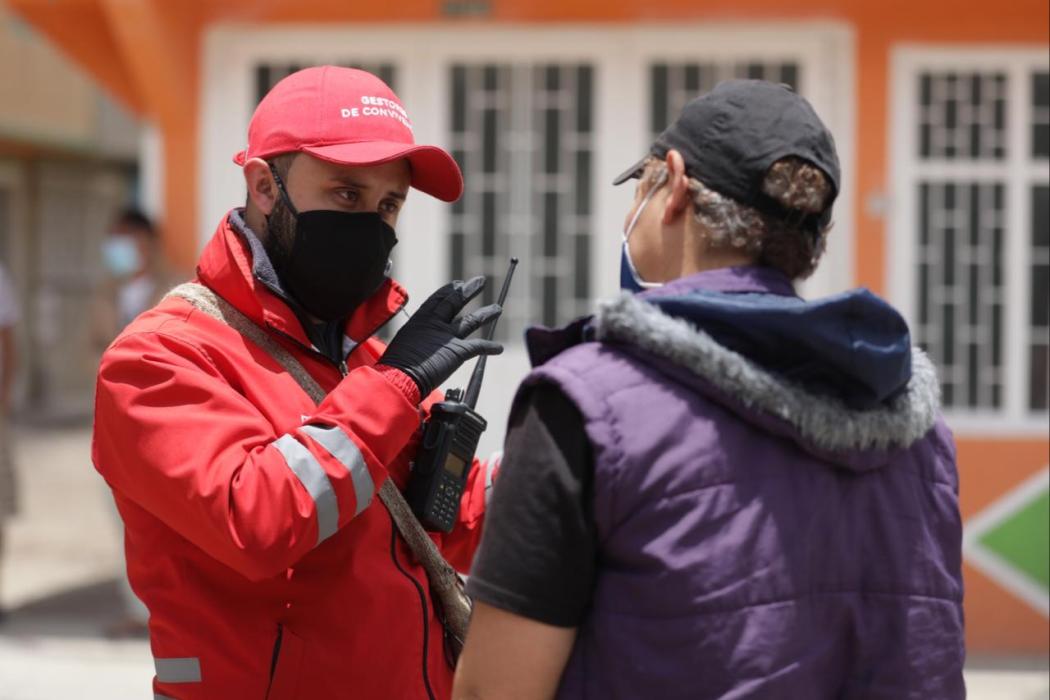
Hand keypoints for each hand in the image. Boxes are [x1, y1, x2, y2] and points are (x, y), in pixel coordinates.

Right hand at [379, 277, 502, 398]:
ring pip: (471, 321)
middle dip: (468, 291)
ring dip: (486, 314)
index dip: (450, 290)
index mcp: (420, 320)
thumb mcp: (405, 343)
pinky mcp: (458, 351)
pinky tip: (498, 348)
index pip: (438, 299)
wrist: (400, 377)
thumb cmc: (396, 365)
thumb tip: (418, 345)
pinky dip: (489, 347)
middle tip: (480, 281)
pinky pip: (478, 346)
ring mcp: (447, 336)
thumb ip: (416, 339)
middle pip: (455, 302)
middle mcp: (435, 324)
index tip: (459, 283)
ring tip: (498, 309)